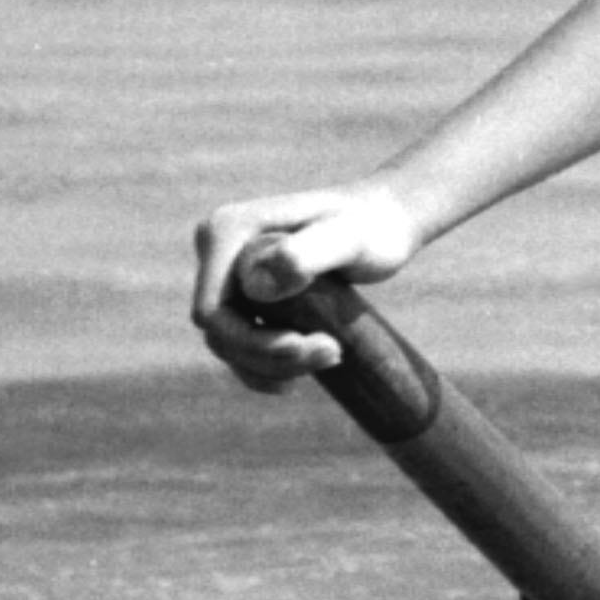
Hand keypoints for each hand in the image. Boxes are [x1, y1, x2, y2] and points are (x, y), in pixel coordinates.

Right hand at [190, 184, 421, 391]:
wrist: (386, 220)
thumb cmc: (372, 226)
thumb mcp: (348, 239)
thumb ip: (307, 255)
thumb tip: (256, 289)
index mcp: (226, 231)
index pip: (213, 310)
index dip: (251, 341)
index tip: (306, 346)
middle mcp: (218, 250)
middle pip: (220, 331)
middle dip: (269, 355)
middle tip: (333, 354)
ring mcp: (229, 273)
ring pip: (229, 342)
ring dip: (271, 365)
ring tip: (331, 356)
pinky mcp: (246, 292)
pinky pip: (240, 342)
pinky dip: (263, 366)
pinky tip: (295, 378)